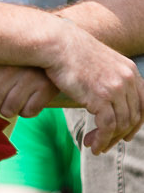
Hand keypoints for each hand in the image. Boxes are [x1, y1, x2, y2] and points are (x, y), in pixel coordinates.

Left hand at [0, 64, 58, 128]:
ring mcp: (28, 77)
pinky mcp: (46, 87)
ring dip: (11, 107)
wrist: (53, 47)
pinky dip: (28, 108)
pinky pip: (28, 113)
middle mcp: (8, 68)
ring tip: (19, 89)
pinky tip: (32, 93)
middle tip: (4, 90)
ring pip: (8, 111)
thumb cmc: (17, 60)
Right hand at [38, 20, 143, 152]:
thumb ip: (108, 78)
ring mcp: (115, 88)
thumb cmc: (70, 54)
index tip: (124, 135)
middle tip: (105, 145)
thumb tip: (105, 94)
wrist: (57, 45)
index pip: (143, 103)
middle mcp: (126, 79)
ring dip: (108, 140)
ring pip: (120, 124)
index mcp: (129, 71)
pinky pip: (107, 126)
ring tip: (95, 147)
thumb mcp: (98, 64)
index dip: (135, 122)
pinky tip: (92, 145)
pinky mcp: (100, 97)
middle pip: (133, 116)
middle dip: (119, 135)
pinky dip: (101, 139)